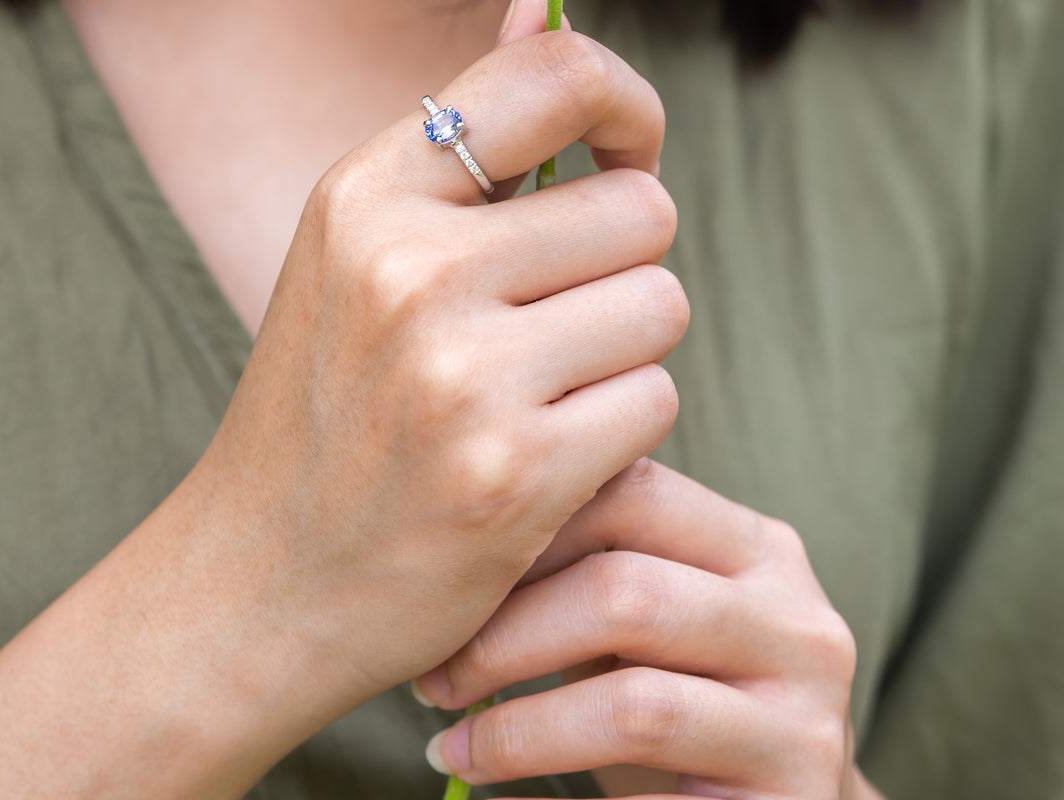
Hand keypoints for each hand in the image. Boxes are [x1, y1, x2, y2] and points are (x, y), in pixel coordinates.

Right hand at [190, 0, 687, 756]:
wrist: (256, 580)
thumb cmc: (325, 395)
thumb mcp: (365, 241)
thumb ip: (470, 125)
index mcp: (368, 193)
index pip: (555, 72)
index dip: (626, 103)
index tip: (623, 152)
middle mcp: (411, 269)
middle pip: (639, 205)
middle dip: (621, 260)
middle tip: (555, 314)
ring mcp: (463, 376)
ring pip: (662, 303)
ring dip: (626, 347)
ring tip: (542, 386)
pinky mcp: (517, 477)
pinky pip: (654, 398)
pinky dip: (622, 428)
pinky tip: (546, 455)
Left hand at [415, 457, 876, 798]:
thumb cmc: (688, 699)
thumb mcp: (658, 619)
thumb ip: (595, 562)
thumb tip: (453, 522)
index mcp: (762, 549)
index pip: (635, 491)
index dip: (529, 525)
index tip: (448, 570)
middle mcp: (799, 624)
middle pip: (626, 591)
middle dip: (505, 633)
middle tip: (432, 673)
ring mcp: (805, 723)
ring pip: (635, 708)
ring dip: (516, 731)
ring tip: (448, 747)